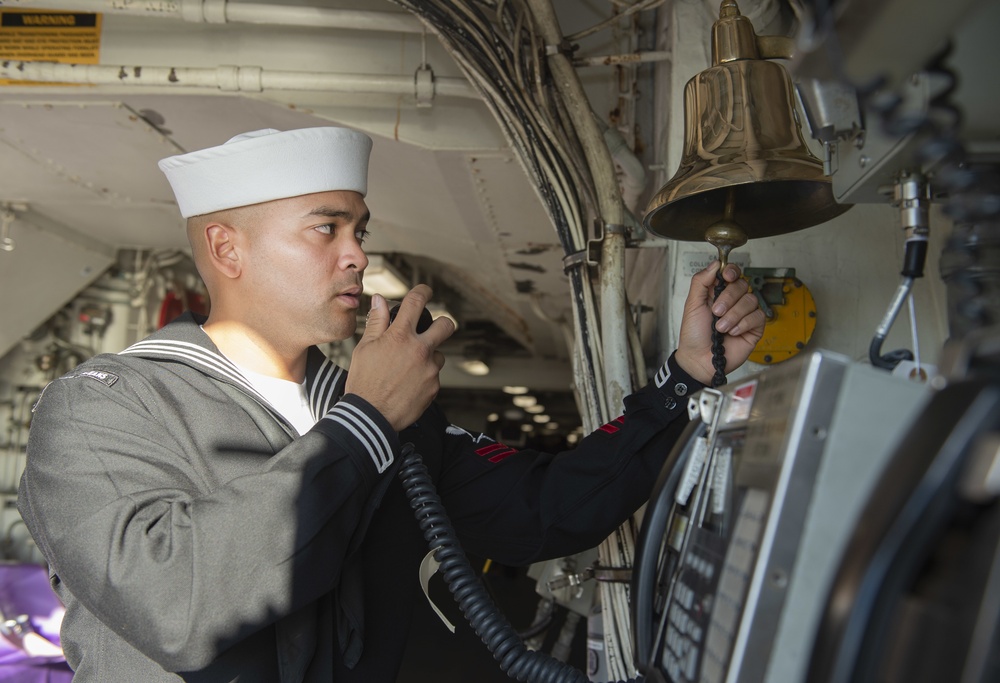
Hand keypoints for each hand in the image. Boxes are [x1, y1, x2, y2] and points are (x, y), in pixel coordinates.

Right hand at [345, 285, 455, 430]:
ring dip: (428, 356)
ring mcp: (430, 370)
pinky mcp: (434, 387)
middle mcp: (420, 350)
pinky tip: (408, 384)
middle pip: (446, 325)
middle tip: (433, 328)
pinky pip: (434, 375)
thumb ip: (377, 322)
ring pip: (439, 354)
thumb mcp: (365, 348)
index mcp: (400, 336)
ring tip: (407, 368)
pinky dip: (424, 376)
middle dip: (442, 323)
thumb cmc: (363, 382)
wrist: (370, 417)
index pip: (416, 302)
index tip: (426, 291)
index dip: (423, 291)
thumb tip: (380, 300)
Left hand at [674, 262, 764, 384]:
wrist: (698, 359)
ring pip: (750, 300)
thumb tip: (715, 264)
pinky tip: (733, 332)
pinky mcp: (754, 328)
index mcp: (717, 292)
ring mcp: (744, 314)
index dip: (731, 271)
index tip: (727, 276)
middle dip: (728, 298)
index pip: (732, 273)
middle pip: (742, 285)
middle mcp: (733, 301)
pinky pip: (758, 316)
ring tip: (721, 328)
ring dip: (733, 315)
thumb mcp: (692, 305)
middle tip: (716, 312)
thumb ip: (701, 282)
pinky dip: (743, 324)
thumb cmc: (694, 335)